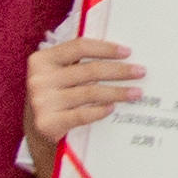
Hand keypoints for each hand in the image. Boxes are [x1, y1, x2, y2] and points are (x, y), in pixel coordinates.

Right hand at [21, 33, 143, 149]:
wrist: (36, 130)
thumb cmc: (55, 95)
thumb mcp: (59, 74)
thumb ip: (78, 63)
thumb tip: (120, 55)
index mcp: (42, 60)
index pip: (79, 47)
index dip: (106, 48)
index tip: (128, 52)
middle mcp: (39, 79)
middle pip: (89, 70)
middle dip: (119, 71)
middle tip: (141, 72)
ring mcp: (42, 102)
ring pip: (90, 92)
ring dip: (118, 92)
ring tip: (136, 92)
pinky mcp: (47, 123)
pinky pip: (82, 114)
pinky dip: (100, 110)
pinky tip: (113, 107)